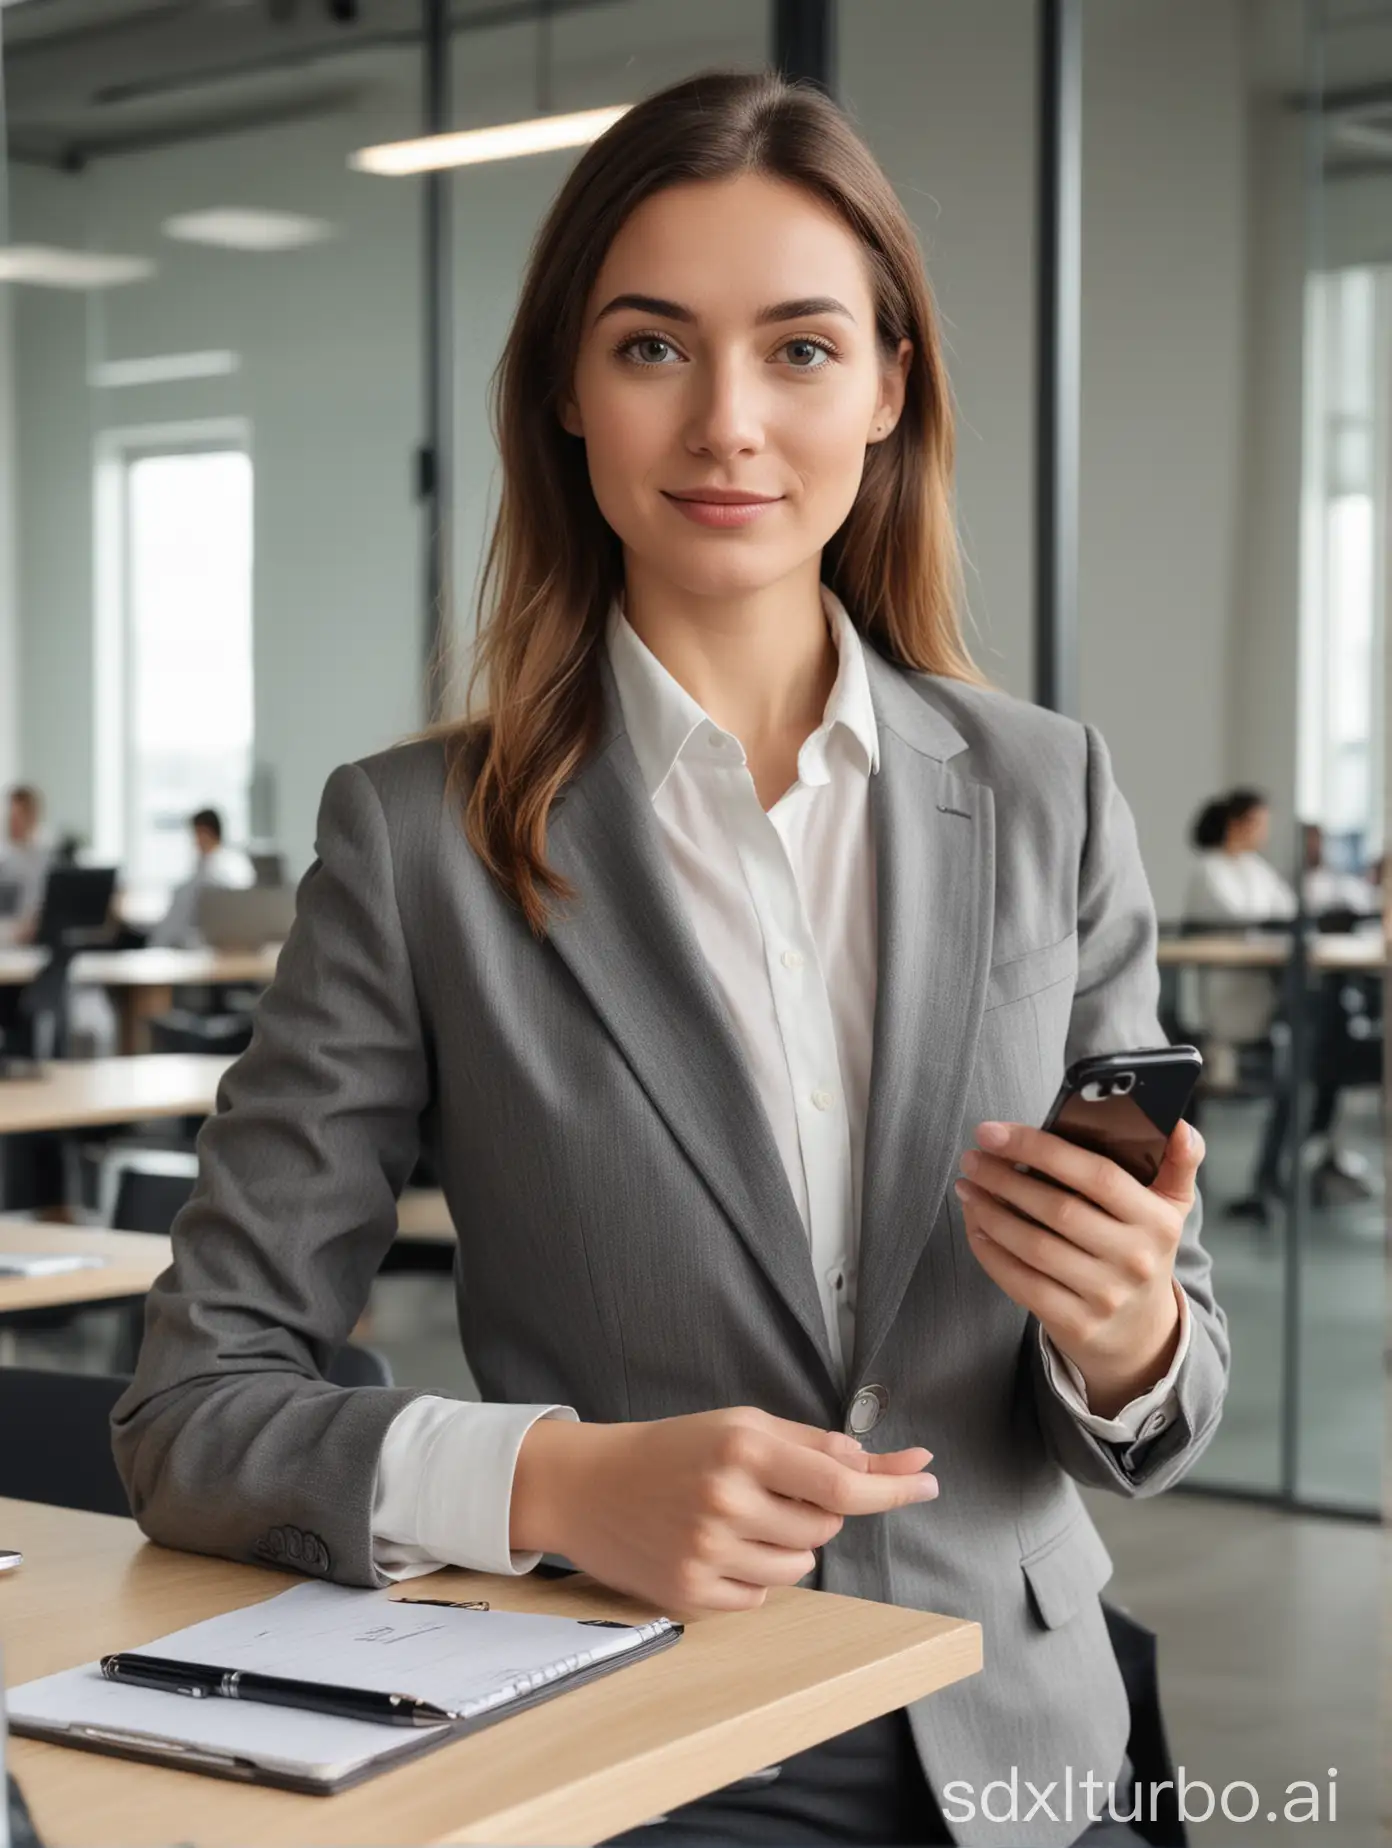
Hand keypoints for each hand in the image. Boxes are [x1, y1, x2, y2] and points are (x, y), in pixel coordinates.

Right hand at [510, 1406, 936, 1613]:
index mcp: (744, 1447)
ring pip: (799, 1567)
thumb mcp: (744, 1426)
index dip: (893, 1488)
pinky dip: (754, 1575)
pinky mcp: (690, 1593)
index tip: (929, 1481)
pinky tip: (719, 1547)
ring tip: (741, 1519)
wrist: (590, 1486)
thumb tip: (898, 1464)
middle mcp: (727, 1501)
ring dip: (788, 1546)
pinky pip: (761, 1597)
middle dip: (815, 1511)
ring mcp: (707, 1552)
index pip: (842, 1484)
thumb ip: (820, 1446)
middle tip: (770, 1490)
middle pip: (825, 1528)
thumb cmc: (675, 1450)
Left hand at [955, 1119, 1203, 1417]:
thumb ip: (1179, 1163)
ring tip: (967, 1187)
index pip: (1097, 1174)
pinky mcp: (1077, 1324)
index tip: (995, 1131)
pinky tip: (975, 1227)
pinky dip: (991, 1253)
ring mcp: (1106, 1295)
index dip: (1040, 1148)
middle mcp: (1135, 1259)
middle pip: (1057, 1209)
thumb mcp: (1171, 1208)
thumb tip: (1181, 1125)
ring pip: (1034, 1247)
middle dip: (1004, 1178)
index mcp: (1157, 1220)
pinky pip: (1022, 1283)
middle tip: (973, 1158)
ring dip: (989, 1212)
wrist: (1142, 1334)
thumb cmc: (1143, 1249)